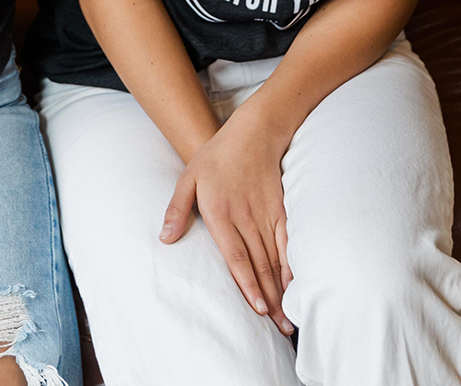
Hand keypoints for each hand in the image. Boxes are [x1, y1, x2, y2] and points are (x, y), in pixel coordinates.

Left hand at [160, 111, 294, 335]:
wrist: (253, 132)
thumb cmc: (216, 156)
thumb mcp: (188, 178)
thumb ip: (176, 209)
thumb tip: (164, 238)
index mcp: (220, 213)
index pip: (236, 256)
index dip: (248, 284)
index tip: (257, 309)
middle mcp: (246, 217)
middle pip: (259, 265)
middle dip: (270, 299)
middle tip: (278, 328)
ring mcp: (266, 214)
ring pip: (275, 258)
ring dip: (282, 289)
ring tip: (287, 318)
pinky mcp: (280, 210)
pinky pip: (288, 243)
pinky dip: (293, 265)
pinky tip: (296, 285)